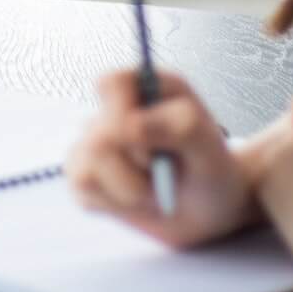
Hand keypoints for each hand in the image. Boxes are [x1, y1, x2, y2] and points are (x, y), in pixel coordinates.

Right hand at [66, 70, 252, 248]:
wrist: (207, 208)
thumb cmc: (209, 168)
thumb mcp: (209, 146)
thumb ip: (179, 126)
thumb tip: (130, 125)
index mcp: (146, 88)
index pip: (111, 83)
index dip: (122, 112)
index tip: (151, 144)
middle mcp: (114, 110)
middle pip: (98, 137)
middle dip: (137, 167)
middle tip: (165, 170)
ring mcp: (94, 141)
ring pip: (86, 170)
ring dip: (129, 190)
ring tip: (154, 189)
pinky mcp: (86, 173)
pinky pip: (83, 190)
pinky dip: (116, 204)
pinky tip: (138, 199)